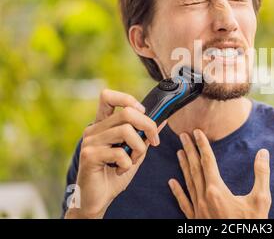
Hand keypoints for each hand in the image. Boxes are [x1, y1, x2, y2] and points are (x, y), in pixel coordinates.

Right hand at [65, 89, 165, 218]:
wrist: (98, 199)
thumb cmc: (114, 174)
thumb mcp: (135, 152)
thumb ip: (145, 136)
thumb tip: (163, 119)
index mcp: (102, 124)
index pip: (108, 96)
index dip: (127, 99)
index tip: (143, 112)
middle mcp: (94, 129)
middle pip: (126, 112)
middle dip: (148, 126)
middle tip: (153, 142)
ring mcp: (90, 141)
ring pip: (126, 131)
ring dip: (138, 148)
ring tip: (133, 160)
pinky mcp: (89, 155)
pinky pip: (119, 152)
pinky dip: (128, 163)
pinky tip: (121, 171)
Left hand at [168, 129, 270, 218]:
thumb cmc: (251, 225)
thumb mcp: (261, 200)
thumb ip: (261, 174)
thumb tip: (263, 153)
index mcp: (217, 190)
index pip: (207, 161)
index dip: (203, 145)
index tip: (197, 132)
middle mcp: (204, 198)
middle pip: (195, 168)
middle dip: (189, 150)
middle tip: (183, 135)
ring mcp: (198, 210)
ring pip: (188, 182)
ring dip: (183, 166)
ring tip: (179, 152)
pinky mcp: (196, 220)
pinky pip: (184, 203)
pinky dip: (177, 192)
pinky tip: (171, 183)